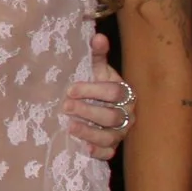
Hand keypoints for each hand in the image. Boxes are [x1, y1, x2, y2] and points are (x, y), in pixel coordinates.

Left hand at [60, 31, 133, 161]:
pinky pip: (107, 153)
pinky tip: (83, 147)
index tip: (70, 89)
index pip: (113, 92)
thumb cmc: (97, 87)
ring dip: (89, 132)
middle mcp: (126, 114)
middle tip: (65, 106)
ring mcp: (120, 133)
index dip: (92, 90)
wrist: (99, 109)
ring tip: (69, 127)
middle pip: (111, 115)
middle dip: (87, 111)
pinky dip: (96, 152)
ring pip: (110, 136)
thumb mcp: (97, 71)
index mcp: (124, 93)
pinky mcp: (112, 148)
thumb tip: (97, 36)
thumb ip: (97, 55)